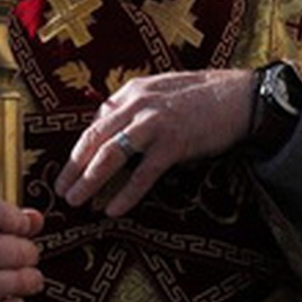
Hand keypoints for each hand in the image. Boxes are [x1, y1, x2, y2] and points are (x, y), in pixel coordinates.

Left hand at [54, 69, 251, 217]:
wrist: (241, 97)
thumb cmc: (203, 98)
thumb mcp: (161, 92)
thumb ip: (135, 109)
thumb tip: (111, 131)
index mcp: (132, 92)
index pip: (96, 123)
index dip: (79, 149)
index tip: (67, 170)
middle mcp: (138, 104)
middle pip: (95, 138)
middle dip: (74, 166)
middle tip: (60, 189)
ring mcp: (155, 123)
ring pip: (111, 154)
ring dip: (90, 180)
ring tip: (76, 201)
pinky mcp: (174, 143)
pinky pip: (144, 173)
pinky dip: (127, 193)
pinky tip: (114, 210)